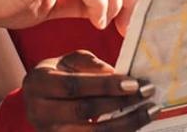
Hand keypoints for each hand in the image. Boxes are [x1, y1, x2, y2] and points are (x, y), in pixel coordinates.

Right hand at [22, 51, 156, 131]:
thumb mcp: (66, 61)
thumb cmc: (56, 76)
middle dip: (119, 103)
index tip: (134, 83)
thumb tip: (113, 73)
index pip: (74, 86)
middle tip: (147, 94)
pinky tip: (136, 124)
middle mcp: (40, 111)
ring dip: (126, 123)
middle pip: (83, 111)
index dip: (104, 86)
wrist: (36, 101)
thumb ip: (88, 63)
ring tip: (150, 112)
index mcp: (39, 83)